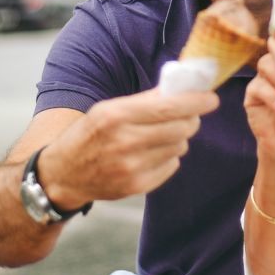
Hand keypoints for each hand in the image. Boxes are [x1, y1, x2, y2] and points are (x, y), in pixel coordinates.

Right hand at [41, 87, 218, 205]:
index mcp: (116, 116)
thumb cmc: (90, 134)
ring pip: (179, 146)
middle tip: (188, 115)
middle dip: (190, 119)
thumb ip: (144, 100)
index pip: (169, 107)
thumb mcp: (108, 109)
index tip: (212, 98)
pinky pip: (171, 166)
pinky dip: (168, 157)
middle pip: (180, 127)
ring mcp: (131, 167)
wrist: (63, 175)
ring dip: (178, 138)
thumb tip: (181, 87)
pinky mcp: (136, 186)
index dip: (196, 102)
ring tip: (161, 134)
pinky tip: (151, 153)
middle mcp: (124, 142)